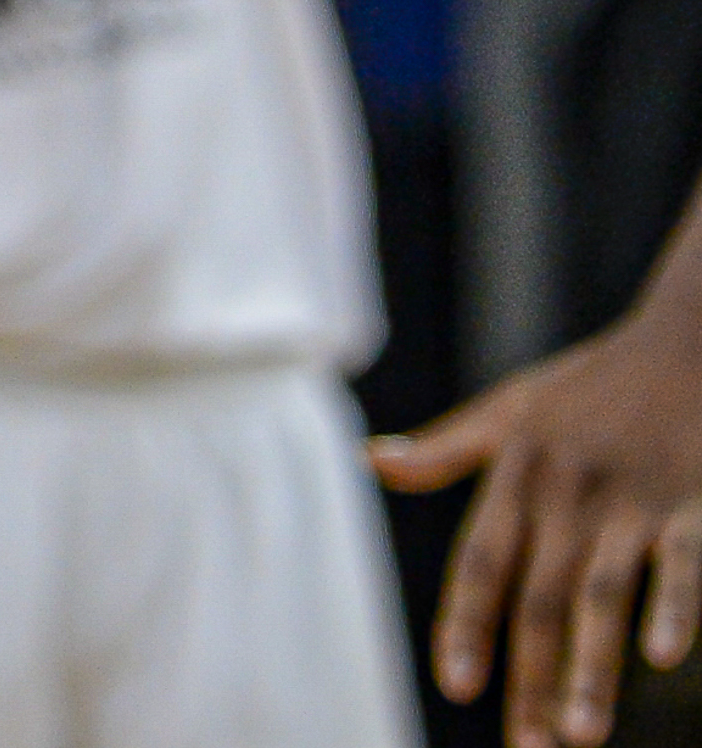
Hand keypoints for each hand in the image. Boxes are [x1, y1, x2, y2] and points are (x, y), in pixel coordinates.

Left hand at [376, 302, 701, 744]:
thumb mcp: (509, 407)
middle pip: (539, 599)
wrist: (684, 337)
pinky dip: (674, 605)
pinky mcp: (688, 501)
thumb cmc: (592, 383)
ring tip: (581, 736)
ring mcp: (628, 499)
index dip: (466, 624)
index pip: (480, 563)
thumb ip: (446, 448)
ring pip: (602, 595)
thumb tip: (375, 462)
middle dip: (532, 678)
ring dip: (592, 668)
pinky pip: (681, 561)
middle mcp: (565, 493)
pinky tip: (665, 657)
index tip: (455, 687)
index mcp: (516, 476)